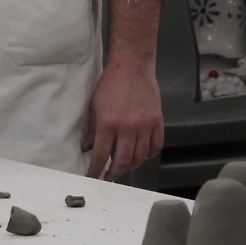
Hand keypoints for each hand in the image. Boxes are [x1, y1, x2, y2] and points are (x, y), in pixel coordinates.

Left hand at [84, 0, 165, 179]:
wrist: (132, 67)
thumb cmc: (111, 85)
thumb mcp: (95, 106)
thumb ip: (92, 130)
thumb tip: (88, 148)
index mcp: (109, 124)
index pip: (102, 155)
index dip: (96, 170)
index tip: (93, 178)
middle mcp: (128, 128)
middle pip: (123, 161)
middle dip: (114, 173)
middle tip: (109, 177)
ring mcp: (145, 126)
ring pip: (141, 156)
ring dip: (131, 166)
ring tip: (124, 167)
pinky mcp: (157, 121)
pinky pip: (156, 146)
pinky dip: (149, 155)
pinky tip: (141, 156)